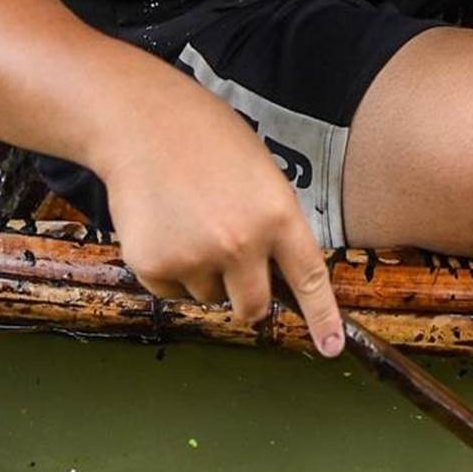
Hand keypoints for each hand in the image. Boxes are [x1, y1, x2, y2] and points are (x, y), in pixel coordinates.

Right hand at [96, 82, 344, 356]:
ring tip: (190, 222)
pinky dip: (170, 270)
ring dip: (204, 274)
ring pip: (208, 296)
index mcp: (276, 215)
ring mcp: (196, 258)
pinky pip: (171, 290)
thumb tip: (276, 270)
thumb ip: (273, 222)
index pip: (308, 277)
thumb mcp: (262, 173)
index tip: (330, 347)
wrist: (143, 124)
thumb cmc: (207, 140)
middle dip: (249, 301)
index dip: (322, 317)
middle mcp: (240, 243)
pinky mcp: (155, 265)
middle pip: (253, 307)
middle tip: (234, 272)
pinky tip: (165, 227)